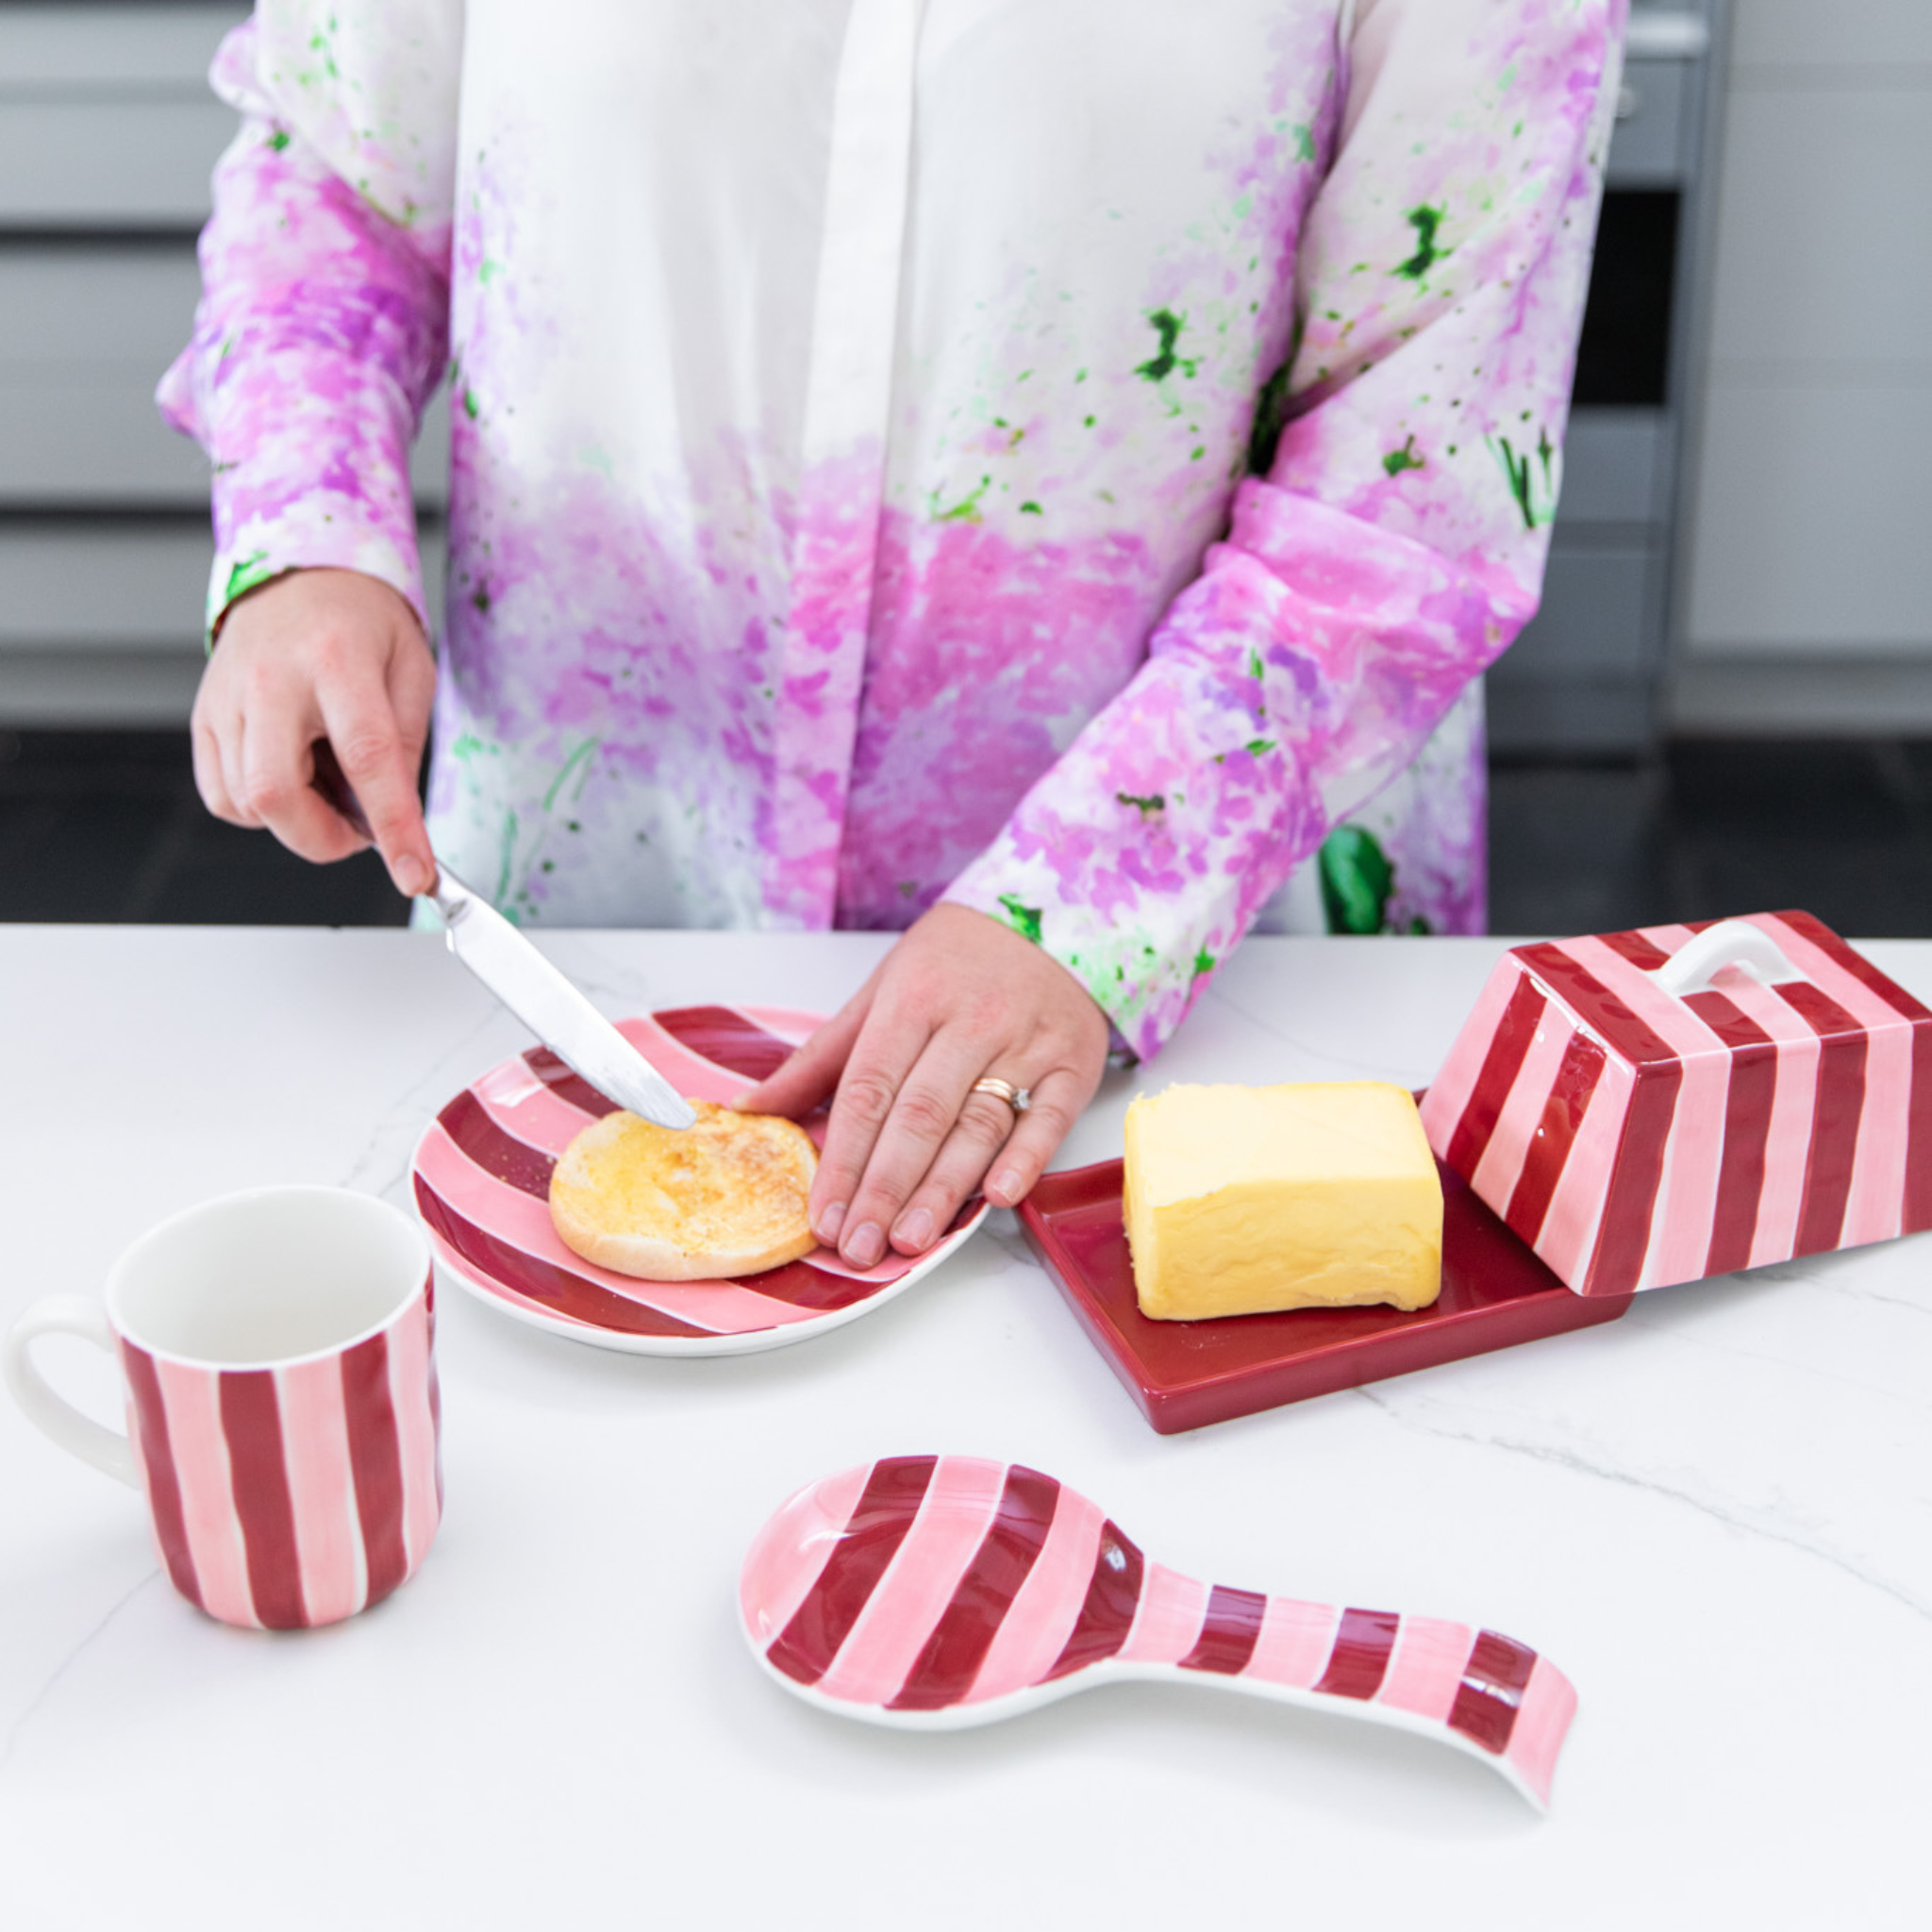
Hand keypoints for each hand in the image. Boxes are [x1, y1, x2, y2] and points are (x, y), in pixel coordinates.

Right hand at [190, 567, 437, 895]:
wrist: (299, 574)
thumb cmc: (362, 622)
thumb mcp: (412, 669)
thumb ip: (406, 746)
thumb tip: (394, 821)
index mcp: (337, 660)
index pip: (367, 759)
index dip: (393, 827)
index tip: (415, 875)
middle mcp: (271, 680)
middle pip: (277, 794)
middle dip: (323, 838)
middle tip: (357, 828)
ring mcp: (227, 699)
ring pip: (246, 803)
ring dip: (296, 819)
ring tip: (325, 779)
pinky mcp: (203, 716)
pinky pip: (221, 796)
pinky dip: (259, 809)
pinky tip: (290, 774)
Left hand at [735, 903, 1109, 1267]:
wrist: (1054, 918)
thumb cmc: (955, 962)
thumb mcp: (881, 991)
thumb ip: (820, 1058)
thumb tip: (752, 1108)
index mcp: (913, 1000)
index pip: (869, 1092)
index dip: (844, 1160)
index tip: (823, 1216)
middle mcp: (970, 1021)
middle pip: (919, 1116)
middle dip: (884, 1189)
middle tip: (860, 1247)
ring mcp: (1027, 1043)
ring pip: (977, 1125)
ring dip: (943, 1190)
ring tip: (910, 1240)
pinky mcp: (1074, 1064)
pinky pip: (1049, 1119)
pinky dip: (1026, 1159)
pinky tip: (998, 1197)